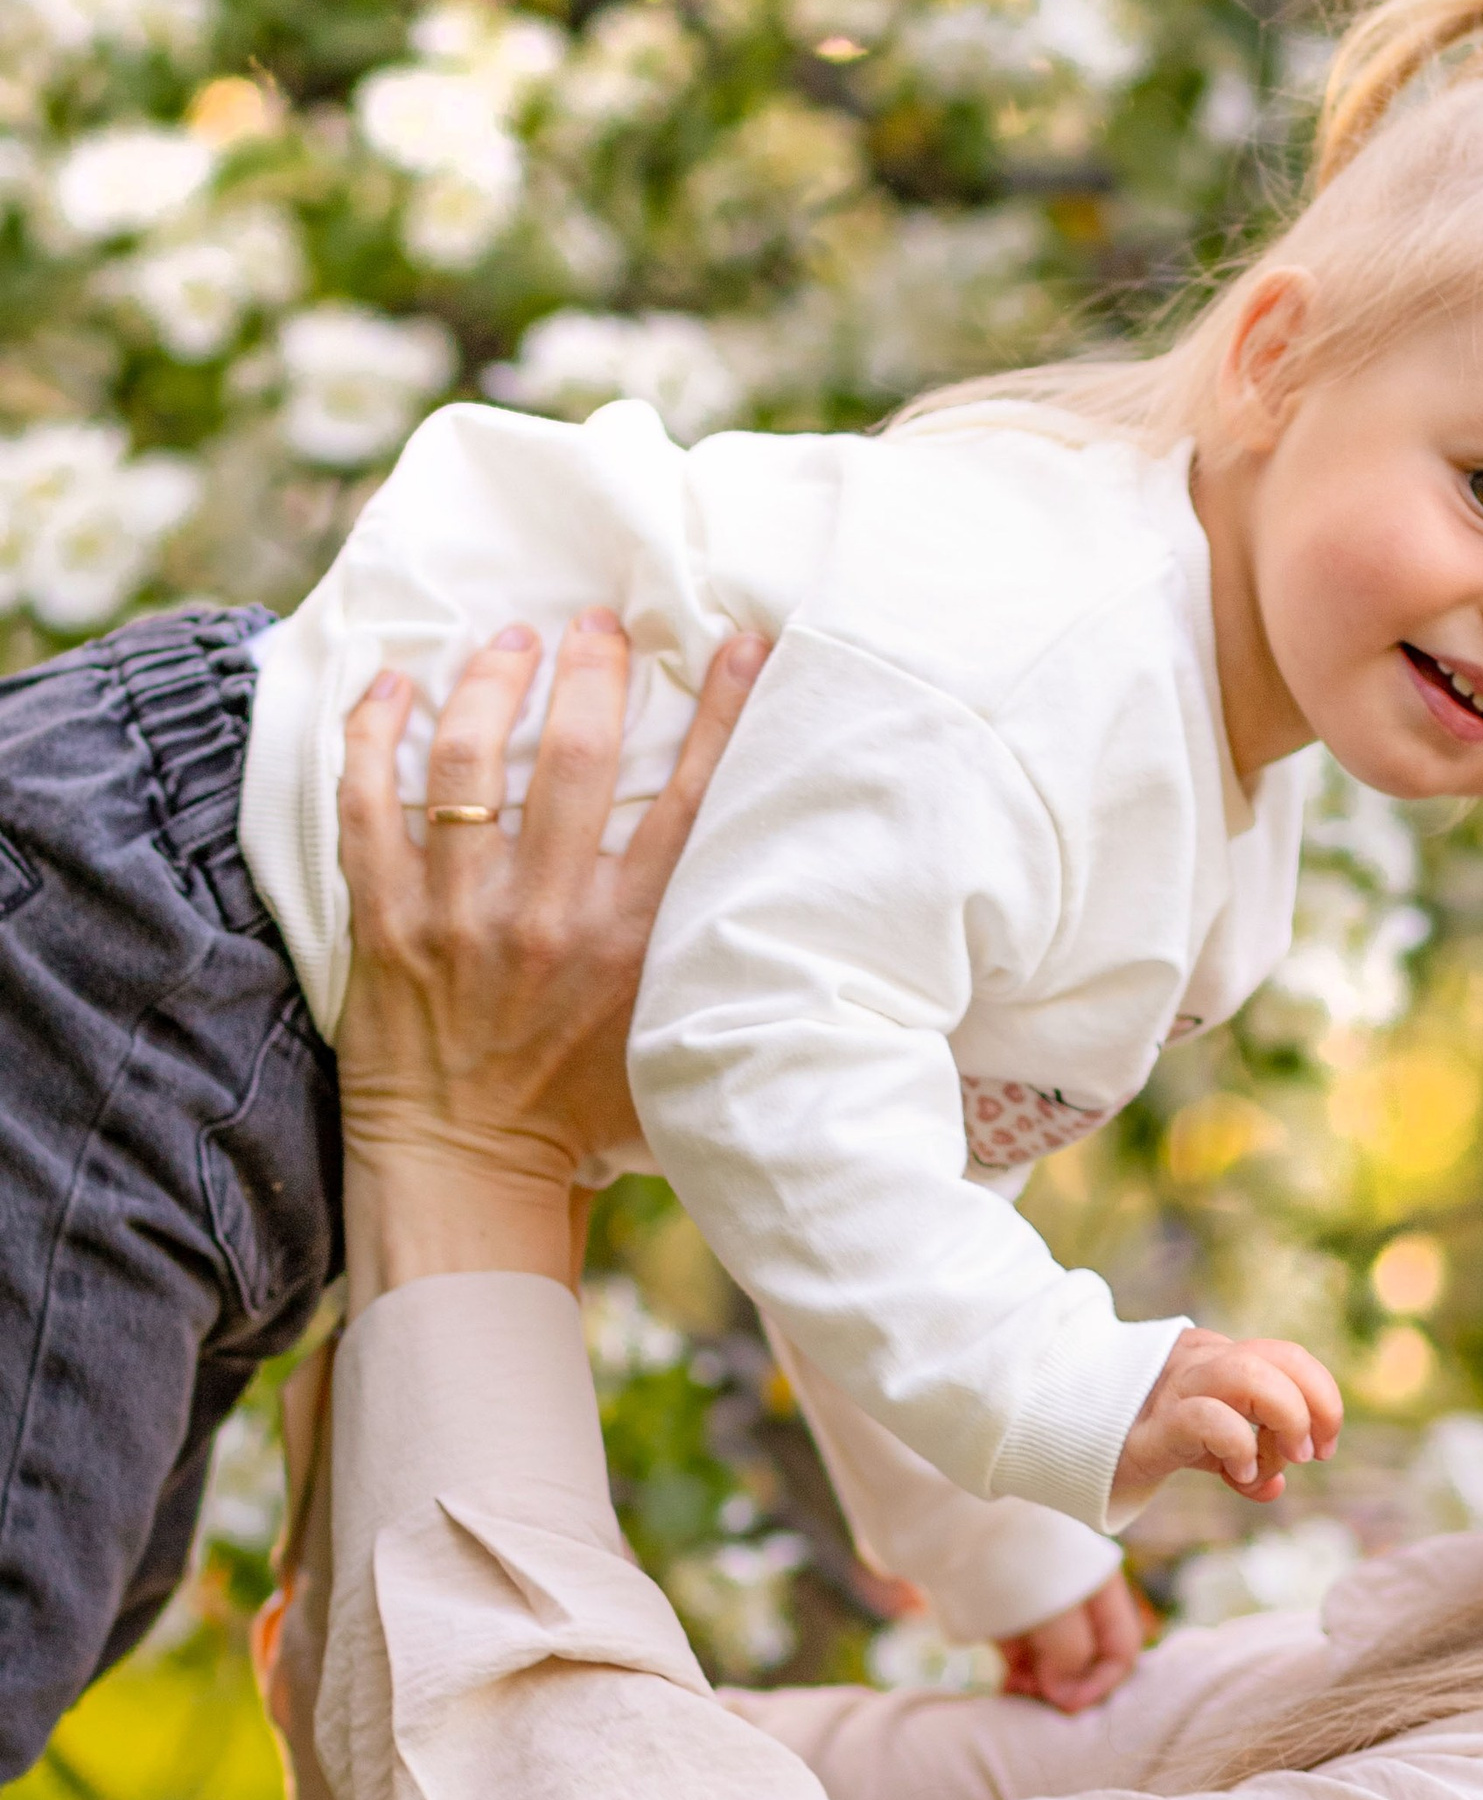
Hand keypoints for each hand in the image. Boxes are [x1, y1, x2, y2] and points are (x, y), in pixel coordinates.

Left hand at [336, 612, 765, 1308]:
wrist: (470, 1177)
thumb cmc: (590, 1122)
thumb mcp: (683, 1045)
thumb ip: (721, 973)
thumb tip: (797, 913)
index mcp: (637, 943)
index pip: (689, 799)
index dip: (720, 710)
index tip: (736, 642)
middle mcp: (551, 918)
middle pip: (573, 757)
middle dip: (592, 669)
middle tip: (599, 622)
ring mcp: (459, 918)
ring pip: (466, 765)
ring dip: (491, 684)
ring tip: (510, 642)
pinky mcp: (386, 927)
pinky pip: (368, 808)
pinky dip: (372, 737)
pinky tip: (390, 687)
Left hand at [998, 1570, 1149, 1712]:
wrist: (954, 1519)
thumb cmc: (1015, 1558)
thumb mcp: (1054, 1606)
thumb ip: (1071, 1651)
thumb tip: (1066, 1693)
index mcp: (1102, 1590)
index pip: (1122, 1649)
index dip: (1102, 1683)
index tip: (1067, 1706)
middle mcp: (1077, 1601)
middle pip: (1086, 1659)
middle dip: (1066, 1686)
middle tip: (1036, 1699)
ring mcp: (1041, 1608)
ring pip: (1053, 1662)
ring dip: (1040, 1685)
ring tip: (1014, 1692)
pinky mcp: (1008, 1615)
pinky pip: (1022, 1656)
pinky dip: (1018, 1674)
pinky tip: (1006, 1685)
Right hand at [1110, 1327, 1342, 1513]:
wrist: (1063, 1440)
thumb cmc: (1134, 1436)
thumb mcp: (1199, 1445)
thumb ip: (1239, 1458)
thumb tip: (1274, 1488)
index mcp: (1215, 1357)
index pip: (1290, 1356)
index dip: (1323, 1397)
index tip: (1325, 1445)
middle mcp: (1198, 1361)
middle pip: (1282, 1358)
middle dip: (1315, 1407)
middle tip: (1308, 1454)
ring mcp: (1174, 1388)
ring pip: (1250, 1375)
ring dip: (1285, 1418)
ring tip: (1283, 1460)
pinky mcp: (1153, 1426)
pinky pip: (1209, 1419)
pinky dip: (1239, 1446)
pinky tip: (1237, 1473)